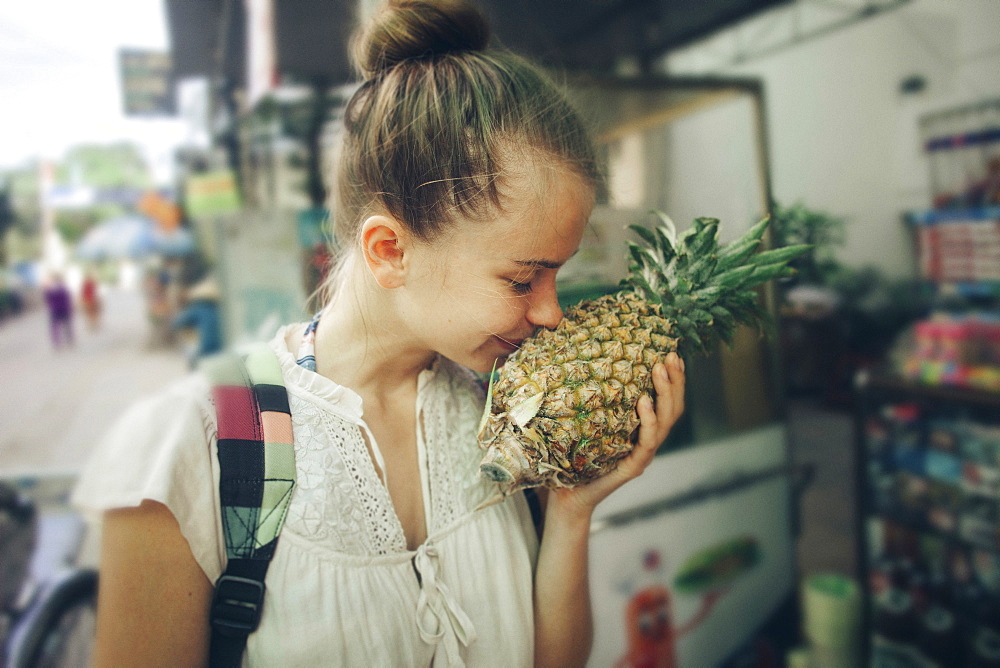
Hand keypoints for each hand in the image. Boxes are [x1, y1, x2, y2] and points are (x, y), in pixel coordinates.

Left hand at [548, 352, 685, 518]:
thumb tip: (587, 360)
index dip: (674, 380)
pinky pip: (647, 442)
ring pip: (665, 422)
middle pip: (673, 409)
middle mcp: (648, 442)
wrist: (567, 496)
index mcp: (642, 430)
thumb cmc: (574, 457)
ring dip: (664, 393)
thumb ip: (597, 400)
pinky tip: (644, 401)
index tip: (673, 355)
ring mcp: (643, 455)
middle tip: (670, 356)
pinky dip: (648, 420)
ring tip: (658, 370)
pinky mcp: (633, 467)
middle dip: (675, 381)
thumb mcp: (589, 422)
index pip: (667, 402)